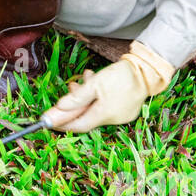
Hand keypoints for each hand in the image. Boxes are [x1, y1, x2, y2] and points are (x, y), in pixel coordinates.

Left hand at [41, 41, 174, 132]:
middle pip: (86, 117)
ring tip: (82, 81)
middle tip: (69, 89)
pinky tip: (94, 82)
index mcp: (104, 115)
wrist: (147, 70)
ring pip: (95, 109)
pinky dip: (97, 97)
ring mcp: (121, 115)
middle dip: (74, 105)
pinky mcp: (126, 108)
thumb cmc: (121, 76)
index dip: (62, 124)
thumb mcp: (95, 84)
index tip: (49, 122)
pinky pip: (105, 106)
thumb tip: (60, 108)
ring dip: (85, 97)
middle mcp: (113, 119)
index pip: (78, 126)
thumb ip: (76, 98)